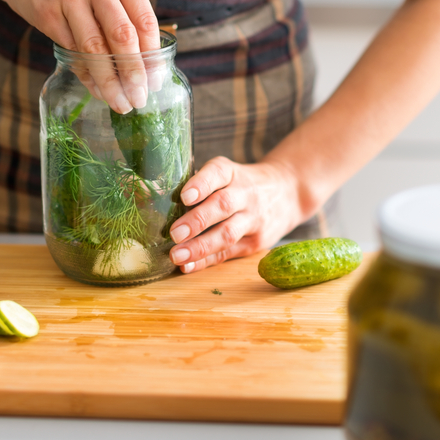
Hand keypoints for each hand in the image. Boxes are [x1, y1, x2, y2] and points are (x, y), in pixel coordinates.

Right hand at [3, 0, 161, 112]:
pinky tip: (97, 89)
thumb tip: (146, 71)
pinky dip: (87, 75)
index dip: (152, 56)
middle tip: (139, 99)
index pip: (145, 20)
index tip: (154, 83)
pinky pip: (73, 52)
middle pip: (122, 36)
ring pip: (95, 49)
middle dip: (133, 74)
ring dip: (109, 82)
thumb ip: (127, 17)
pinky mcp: (48, 12)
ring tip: (119, 102)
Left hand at [167, 157, 306, 273]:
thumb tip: (150, 197)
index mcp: (232, 173)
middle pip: (222, 206)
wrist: (288, 193)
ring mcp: (253, 219)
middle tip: (174, 233)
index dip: (201, 184)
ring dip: (200, 247)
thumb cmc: (242, 184)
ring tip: (176, 255)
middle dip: (197, 221)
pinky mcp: (255, 242)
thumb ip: (200, 184)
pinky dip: (207, 261)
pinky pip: (228, 253)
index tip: (184, 196)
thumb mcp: (227, 174)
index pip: (218, 173)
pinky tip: (188, 267)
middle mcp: (245, 194)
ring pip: (227, 234)